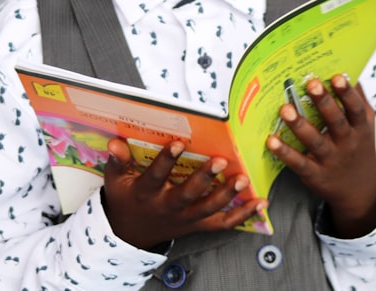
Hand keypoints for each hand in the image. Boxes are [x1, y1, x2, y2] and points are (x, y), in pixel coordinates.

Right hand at [101, 138, 264, 249]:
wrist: (130, 234)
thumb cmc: (126, 199)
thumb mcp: (115, 181)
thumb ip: (117, 162)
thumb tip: (115, 143)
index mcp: (147, 193)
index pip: (157, 176)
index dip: (167, 160)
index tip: (179, 143)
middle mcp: (168, 207)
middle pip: (188, 194)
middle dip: (205, 178)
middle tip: (221, 161)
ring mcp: (186, 218)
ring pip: (208, 209)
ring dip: (227, 194)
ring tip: (242, 179)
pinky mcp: (198, 225)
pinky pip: (223, 223)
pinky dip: (243, 215)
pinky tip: (260, 202)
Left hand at [265, 74, 375, 237]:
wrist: (360, 191)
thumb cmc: (359, 147)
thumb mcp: (365, 127)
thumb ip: (358, 101)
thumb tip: (350, 71)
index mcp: (360, 128)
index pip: (355, 108)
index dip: (347, 93)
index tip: (337, 76)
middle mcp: (347, 143)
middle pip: (336, 121)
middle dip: (324, 103)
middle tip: (311, 84)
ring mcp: (331, 160)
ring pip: (315, 141)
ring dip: (299, 125)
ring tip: (285, 109)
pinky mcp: (315, 174)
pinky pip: (299, 162)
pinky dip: (285, 152)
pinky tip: (271, 140)